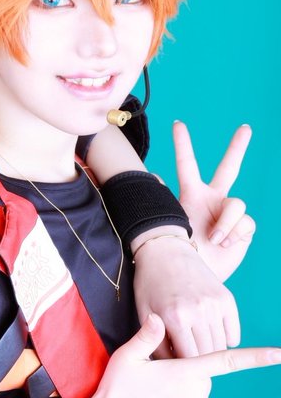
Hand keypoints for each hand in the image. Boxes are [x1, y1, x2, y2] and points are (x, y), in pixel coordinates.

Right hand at [91, 314, 279, 397]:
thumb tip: (157, 317)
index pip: (227, 360)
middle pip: (203, 380)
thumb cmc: (116, 390)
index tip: (280, 354)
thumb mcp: (126, 357)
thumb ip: (147, 337)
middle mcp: (198, 394)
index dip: (257, 357)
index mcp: (184, 371)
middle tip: (157, 384)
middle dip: (187, 379)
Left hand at [132, 231, 239, 355]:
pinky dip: (225, 340)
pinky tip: (210, 337)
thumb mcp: (143, 312)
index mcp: (174, 317)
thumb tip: (168, 368)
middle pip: (205, 355)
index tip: (176, 367)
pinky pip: (233, 334)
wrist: (166, 253)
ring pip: (220, 346)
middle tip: (186, 357)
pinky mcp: (227, 300)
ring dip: (209, 351)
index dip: (181, 366)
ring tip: (195, 346)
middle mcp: (197, 312)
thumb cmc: (150, 284)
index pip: (186, 359)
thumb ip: (154, 341)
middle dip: (195, 361)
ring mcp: (215, 305)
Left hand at [173, 121, 254, 281]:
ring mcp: (230, 214)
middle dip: (238, 148)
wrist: (193, 274)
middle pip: (229, 169)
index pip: (187, 165)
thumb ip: (163, 199)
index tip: (177, 123)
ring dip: (225, 223)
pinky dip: (234, 233)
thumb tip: (151, 175)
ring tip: (214, 238)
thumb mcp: (167, 223)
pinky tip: (224, 243)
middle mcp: (213, 199)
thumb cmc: (176, 250)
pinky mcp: (244, 228)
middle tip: (245, 128)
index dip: (183, 145)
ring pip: (237, 203)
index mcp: (191, 194)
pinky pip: (246, 222)